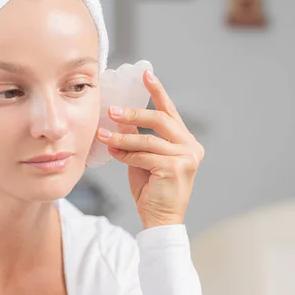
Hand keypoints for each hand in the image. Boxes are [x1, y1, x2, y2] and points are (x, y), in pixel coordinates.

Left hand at [96, 70, 204, 228]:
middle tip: (112, 111)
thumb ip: (138, 138)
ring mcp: (186, 158)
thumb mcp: (144, 158)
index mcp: (186, 142)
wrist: (160, 221)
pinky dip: (125, 154)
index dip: (158, 92)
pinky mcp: (175, 169)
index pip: (170, 112)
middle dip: (134, 113)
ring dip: (122, 137)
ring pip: (147, 139)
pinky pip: (143, 156)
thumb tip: (121, 118)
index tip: (146, 74)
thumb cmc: (152, 190)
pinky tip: (113, 152)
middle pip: (160, 120)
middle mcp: (191, 147)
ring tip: (103, 134)